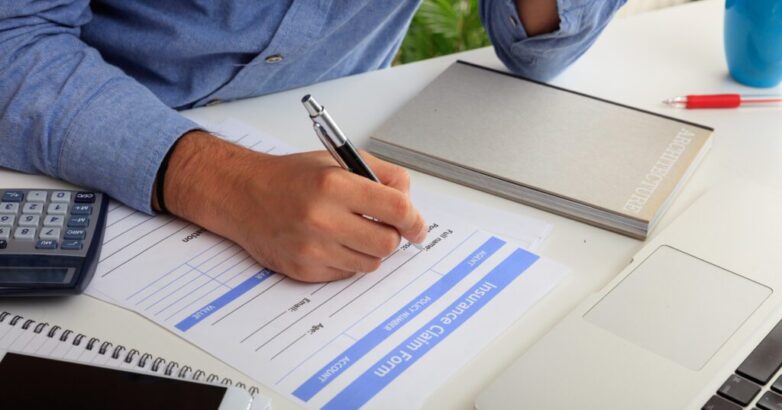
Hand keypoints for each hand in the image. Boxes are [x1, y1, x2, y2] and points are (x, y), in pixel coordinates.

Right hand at [158, 131, 426, 281]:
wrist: (241, 195)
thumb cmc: (290, 176)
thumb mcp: (337, 160)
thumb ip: (379, 174)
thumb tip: (408, 198)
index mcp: (335, 184)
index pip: (397, 209)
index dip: (415, 220)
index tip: (417, 226)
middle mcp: (323, 218)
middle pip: (387, 243)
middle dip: (393, 236)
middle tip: (385, 227)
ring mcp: (312, 248)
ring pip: (370, 263)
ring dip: (371, 250)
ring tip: (355, 232)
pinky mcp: (303, 269)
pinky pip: (345, 274)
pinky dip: (348, 260)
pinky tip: (333, 242)